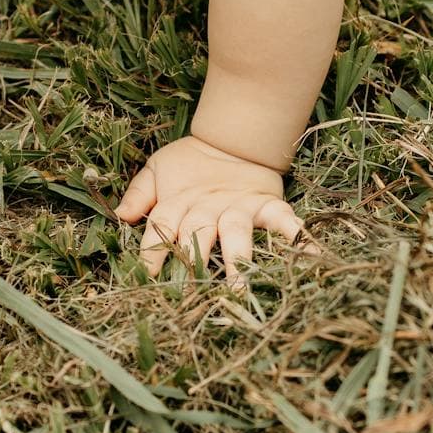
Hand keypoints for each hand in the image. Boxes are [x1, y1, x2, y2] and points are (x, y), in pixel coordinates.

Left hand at [116, 135, 306, 282]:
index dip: (152, 252)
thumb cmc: (190, 162)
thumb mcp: (159, 170)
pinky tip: (313, 256)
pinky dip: (298, 237)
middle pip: (198, 236)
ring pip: (236, 235)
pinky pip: (283, 221)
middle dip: (193, 264)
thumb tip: (119, 216)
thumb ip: (141, 194)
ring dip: (237, 262)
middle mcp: (207, 207)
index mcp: (178, 202)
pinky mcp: (266, 204)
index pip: (161, 228)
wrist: (233, 136)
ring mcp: (239, 207)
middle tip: (190, 295)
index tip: (145, 279)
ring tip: (240, 291)